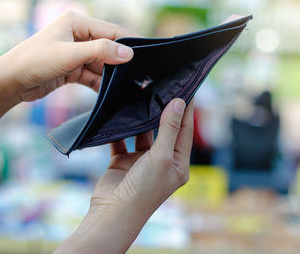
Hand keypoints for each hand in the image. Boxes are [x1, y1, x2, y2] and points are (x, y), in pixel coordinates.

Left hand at [6, 10, 135, 100]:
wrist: (11, 83)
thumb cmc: (34, 62)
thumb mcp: (69, 55)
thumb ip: (100, 52)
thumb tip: (129, 53)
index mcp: (77, 22)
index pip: (112, 31)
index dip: (129, 43)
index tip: (147, 55)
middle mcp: (79, 35)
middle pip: (109, 49)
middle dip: (122, 63)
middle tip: (140, 75)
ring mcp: (77, 53)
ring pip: (103, 65)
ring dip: (112, 76)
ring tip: (128, 87)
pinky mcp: (74, 68)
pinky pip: (94, 76)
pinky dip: (102, 85)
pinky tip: (111, 94)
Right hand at [54, 98, 193, 253]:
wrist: (112, 213)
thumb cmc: (144, 190)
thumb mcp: (162, 157)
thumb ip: (169, 129)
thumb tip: (179, 103)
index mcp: (179, 164)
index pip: (185, 131)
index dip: (187, 110)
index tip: (187, 89)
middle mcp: (162, 162)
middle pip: (165, 130)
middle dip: (164, 110)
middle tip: (164, 87)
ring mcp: (142, 162)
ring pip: (144, 134)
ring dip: (142, 119)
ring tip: (143, 96)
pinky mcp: (123, 161)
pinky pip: (123, 140)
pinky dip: (121, 129)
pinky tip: (121, 114)